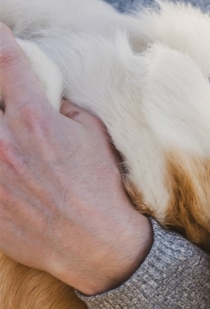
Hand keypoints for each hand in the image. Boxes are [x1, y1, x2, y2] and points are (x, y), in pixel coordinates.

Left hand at [0, 23, 151, 294]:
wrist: (98, 247)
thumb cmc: (101, 188)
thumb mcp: (92, 135)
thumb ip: (60, 107)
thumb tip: (42, 93)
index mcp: (34, 119)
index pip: (5, 61)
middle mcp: (3, 143)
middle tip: (5, 107)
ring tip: (8, 144)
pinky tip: (6, 173)